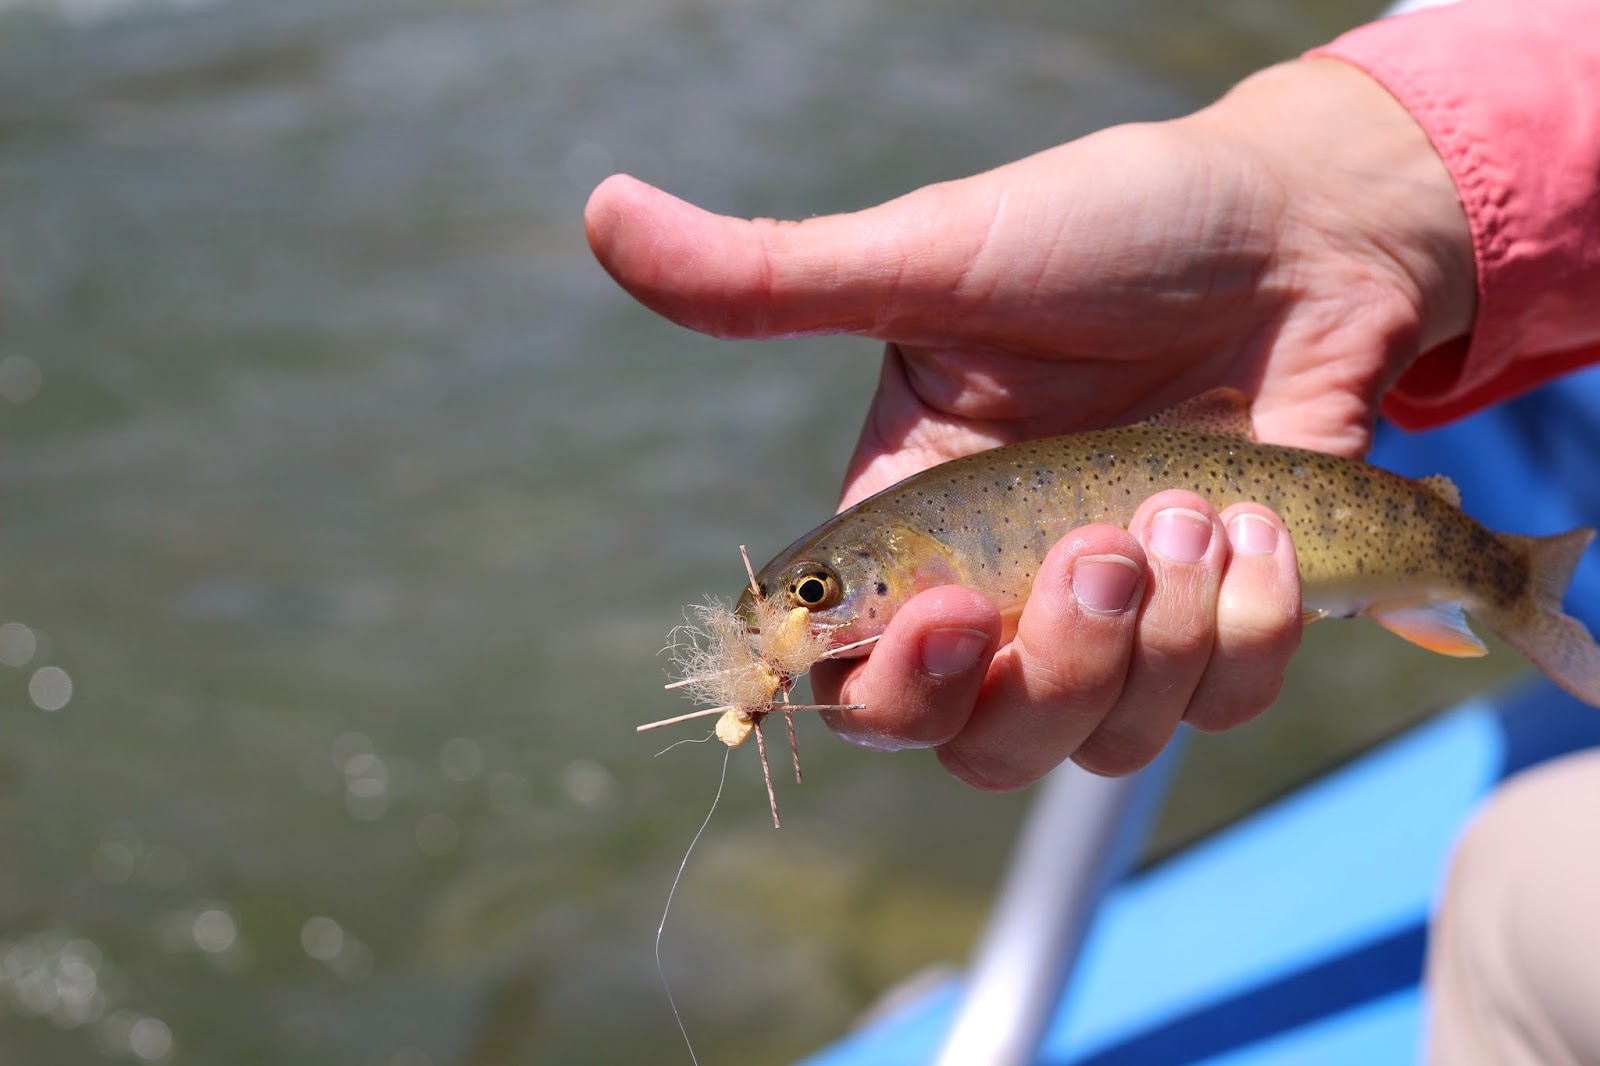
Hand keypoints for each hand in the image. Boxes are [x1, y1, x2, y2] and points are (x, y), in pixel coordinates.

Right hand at [588, 58, 1473, 785]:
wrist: (1301, 227)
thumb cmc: (1113, 227)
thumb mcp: (939, 255)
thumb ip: (777, 276)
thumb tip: (602, 213)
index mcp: (910, 526)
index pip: (848, 677)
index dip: (883, 683)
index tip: (947, 607)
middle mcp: (1002, 593)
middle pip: (974, 746)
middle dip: (1044, 672)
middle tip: (1104, 544)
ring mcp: (1116, 621)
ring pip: (1099, 745)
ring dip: (1158, 640)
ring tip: (1193, 504)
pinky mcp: (1223, 627)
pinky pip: (1223, 703)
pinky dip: (1251, 630)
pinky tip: (1257, 524)